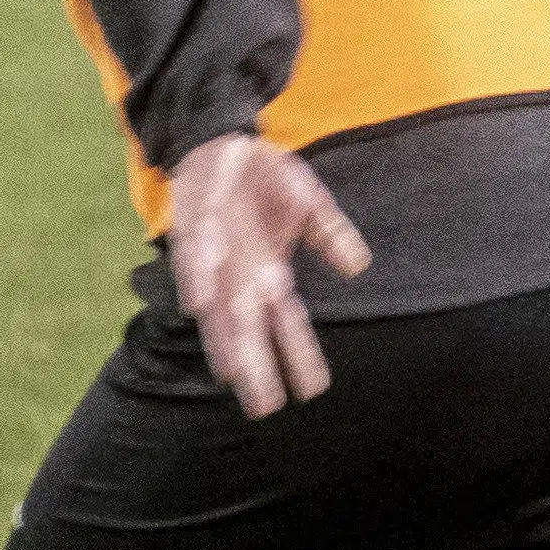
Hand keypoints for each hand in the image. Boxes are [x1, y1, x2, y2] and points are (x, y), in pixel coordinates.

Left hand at [164, 132, 370, 419]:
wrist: (219, 141)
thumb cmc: (262, 178)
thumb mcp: (306, 198)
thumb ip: (328, 233)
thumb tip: (358, 266)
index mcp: (269, 273)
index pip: (289, 324)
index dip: (300, 356)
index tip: (315, 391)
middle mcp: (240, 276)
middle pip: (252, 331)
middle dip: (260, 368)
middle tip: (265, 409)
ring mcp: (214, 259)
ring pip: (218, 311)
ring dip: (225, 341)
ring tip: (233, 374)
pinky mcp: (191, 233)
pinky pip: (194, 260)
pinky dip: (198, 280)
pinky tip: (199, 304)